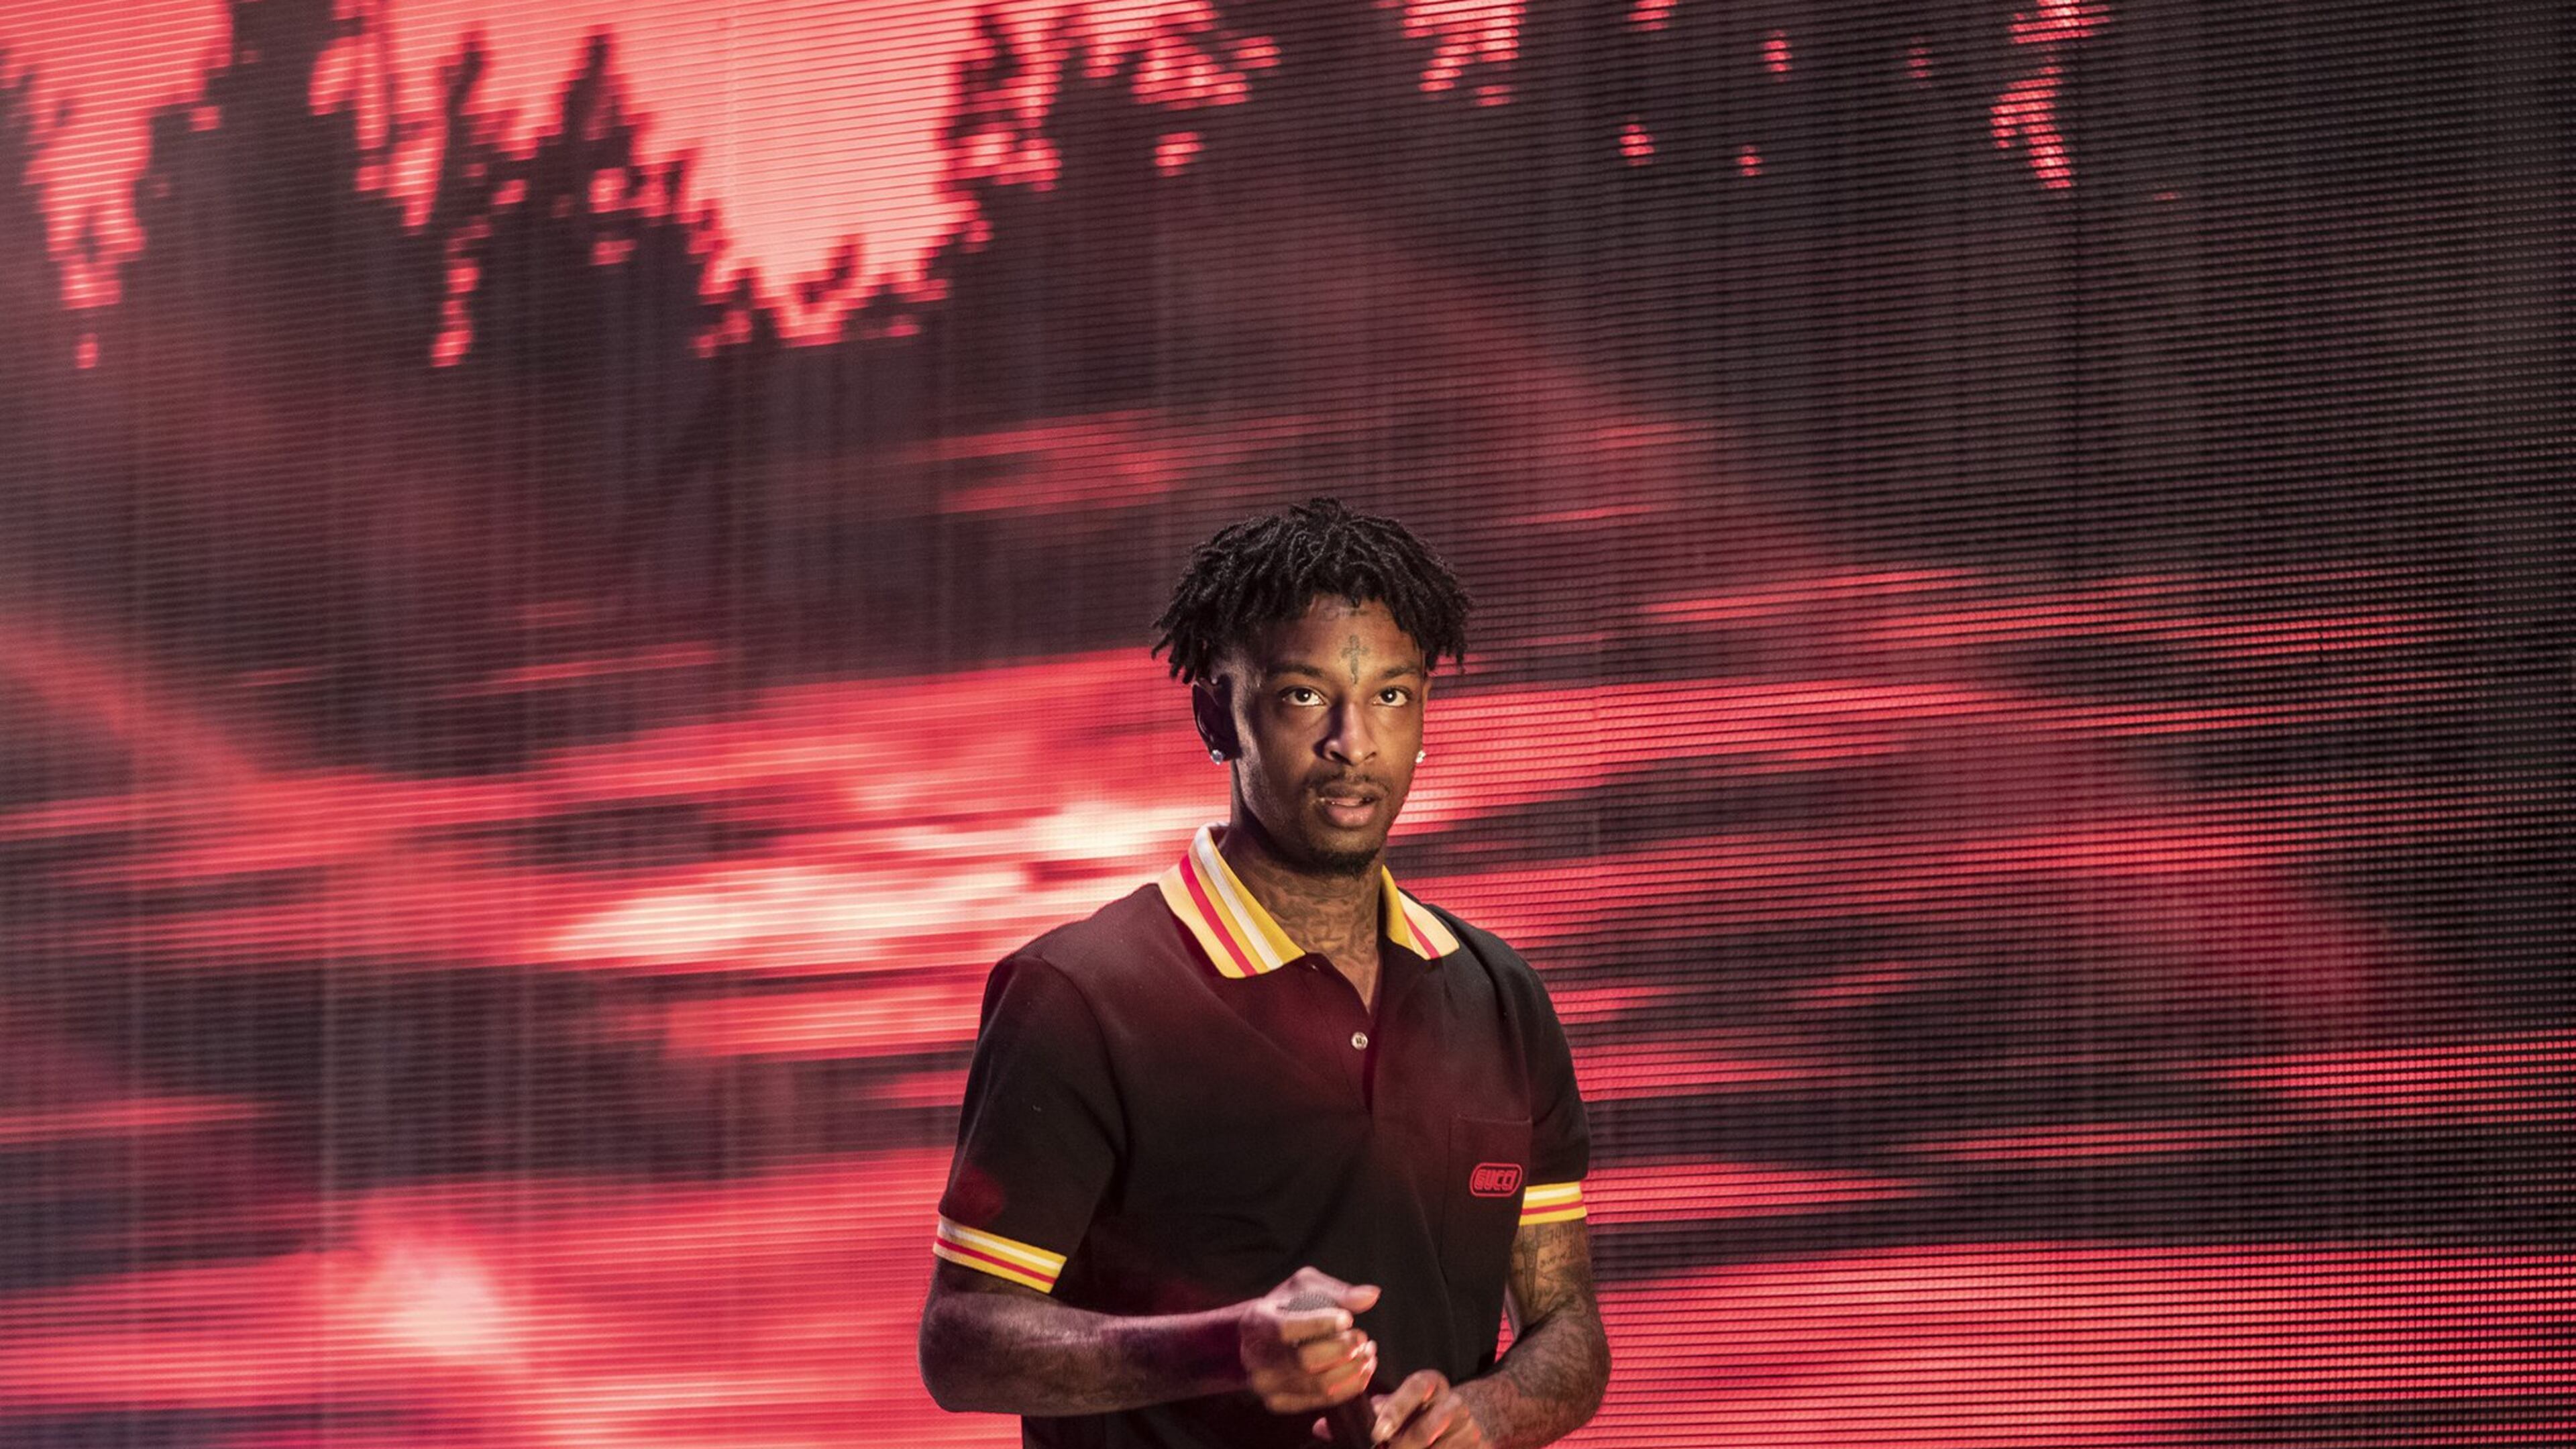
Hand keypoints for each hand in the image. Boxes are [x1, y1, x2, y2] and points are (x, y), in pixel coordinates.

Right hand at [1239, 1267, 1379, 1414]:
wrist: (1255, 1339)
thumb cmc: (1284, 1308)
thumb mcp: (1303, 1288)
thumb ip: (1336, 1292)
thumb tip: (1371, 1296)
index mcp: (1257, 1323)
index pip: (1286, 1328)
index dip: (1320, 1325)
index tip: (1347, 1319)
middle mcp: (1257, 1358)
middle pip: (1305, 1361)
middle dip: (1342, 1350)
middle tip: (1362, 1338)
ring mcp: (1266, 1385)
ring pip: (1318, 1385)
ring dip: (1352, 1370)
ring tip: (1367, 1353)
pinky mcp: (1280, 1403)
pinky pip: (1323, 1400)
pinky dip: (1349, 1387)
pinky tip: (1362, 1371)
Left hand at [1360, 1369, 1489, 1447]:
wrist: (1465, 1421)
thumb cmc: (1424, 1410)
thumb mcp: (1408, 1400)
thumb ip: (1389, 1405)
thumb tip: (1372, 1412)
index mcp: (1433, 1383)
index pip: (1416, 1388)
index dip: (1396, 1410)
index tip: (1379, 1432)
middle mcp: (1454, 1402)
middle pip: (1425, 1430)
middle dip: (1403, 1446)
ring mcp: (1469, 1427)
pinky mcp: (1478, 1446)